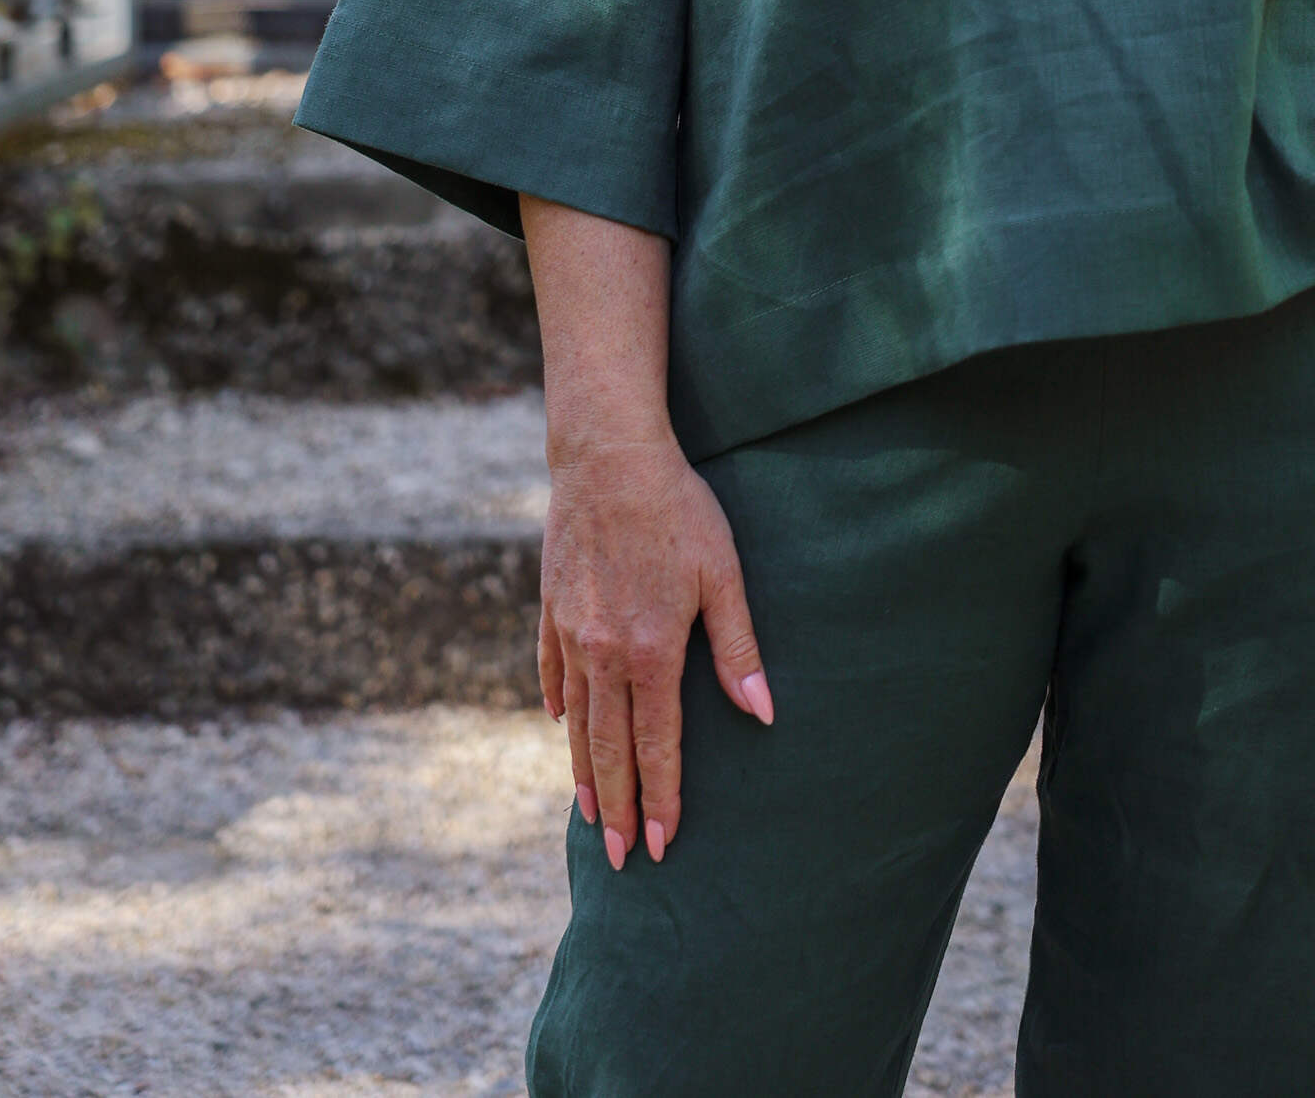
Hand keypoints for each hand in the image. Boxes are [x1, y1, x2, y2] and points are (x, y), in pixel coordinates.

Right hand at [537, 431, 773, 872]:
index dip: (662, 797)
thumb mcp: (723, 573)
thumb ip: (739, 647)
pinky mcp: (551, 609)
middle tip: (620, 858)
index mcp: (652, 650)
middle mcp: (604, 653)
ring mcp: (570, 633)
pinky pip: (552, 673)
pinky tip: (563, 730)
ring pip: (578, 721)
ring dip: (585, 773)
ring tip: (591, 815)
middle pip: (610, 748)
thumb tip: (764, 713)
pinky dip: (559, 707)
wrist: (608, 455)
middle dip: (619, 808)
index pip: (657, 744)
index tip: (664, 845)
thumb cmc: (678, 508)